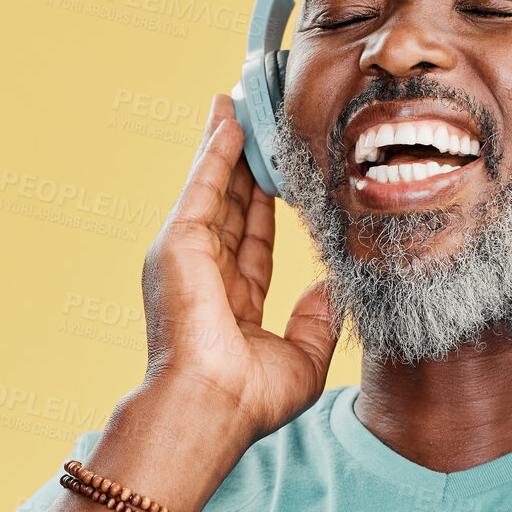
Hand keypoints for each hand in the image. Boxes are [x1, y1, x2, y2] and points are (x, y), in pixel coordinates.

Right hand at [140, 94, 337, 441]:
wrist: (211, 406)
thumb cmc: (249, 399)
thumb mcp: (301, 358)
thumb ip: (317, 320)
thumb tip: (331, 287)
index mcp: (231, 303)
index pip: (252, 243)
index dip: (266, 208)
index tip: (282, 177)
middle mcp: (205, 275)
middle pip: (230, 206)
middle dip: (244, 165)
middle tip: (258, 125)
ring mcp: (188, 256)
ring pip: (213, 187)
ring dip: (225, 145)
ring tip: (239, 105)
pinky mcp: (179, 241)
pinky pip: (202, 184)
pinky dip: (215, 151)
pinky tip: (229, 121)